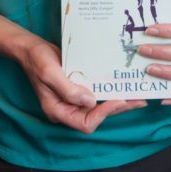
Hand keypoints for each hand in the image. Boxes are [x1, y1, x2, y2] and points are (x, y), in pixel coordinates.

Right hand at [15, 39, 145, 133]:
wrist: (32, 48)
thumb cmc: (37, 60)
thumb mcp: (50, 73)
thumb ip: (69, 90)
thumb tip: (91, 102)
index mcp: (58, 111)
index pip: (85, 123)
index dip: (104, 114)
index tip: (118, 99)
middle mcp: (68, 109)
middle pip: (97, 116)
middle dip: (118, 108)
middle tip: (138, 99)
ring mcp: (74, 100)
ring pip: (100, 106)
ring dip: (118, 101)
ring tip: (137, 94)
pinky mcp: (79, 88)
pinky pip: (97, 94)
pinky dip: (110, 90)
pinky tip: (123, 84)